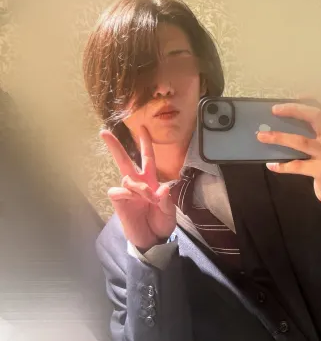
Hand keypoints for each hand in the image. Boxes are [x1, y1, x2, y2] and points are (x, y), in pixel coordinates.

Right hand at [101, 126, 175, 250]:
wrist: (152, 239)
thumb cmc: (161, 223)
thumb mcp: (169, 212)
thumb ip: (166, 200)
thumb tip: (162, 188)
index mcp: (151, 181)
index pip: (148, 158)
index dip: (145, 143)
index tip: (143, 127)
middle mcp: (138, 183)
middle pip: (125, 160)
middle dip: (115, 146)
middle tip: (104, 132)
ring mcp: (127, 192)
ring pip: (128, 177)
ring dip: (140, 186)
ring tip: (149, 198)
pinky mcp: (118, 201)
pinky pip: (119, 190)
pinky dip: (129, 193)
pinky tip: (135, 200)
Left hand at [257, 100, 320, 223]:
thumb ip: (313, 135)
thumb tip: (283, 125)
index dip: (314, 99)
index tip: (298, 95)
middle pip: (316, 117)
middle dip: (294, 110)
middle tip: (275, 110)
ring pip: (302, 141)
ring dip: (279, 137)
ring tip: (262, 136)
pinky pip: (298, 165)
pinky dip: (283, 165)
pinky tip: (271, 164)